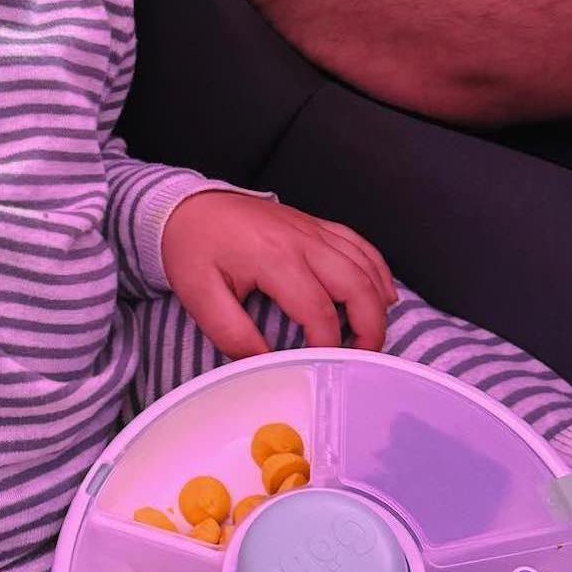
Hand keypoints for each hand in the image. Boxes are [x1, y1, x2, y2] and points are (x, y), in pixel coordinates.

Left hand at [160, 192, 396, 355]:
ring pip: (365, 265)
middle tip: (363, 359)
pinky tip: (383, 294)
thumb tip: (265, 364)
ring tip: (371, 336)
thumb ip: (232, 334)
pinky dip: (377, 270)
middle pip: (357, 286)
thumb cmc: (192, 248)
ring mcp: (313, 229)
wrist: (187, 204)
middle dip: (370, 328)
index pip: (319, 312)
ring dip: (377, 303)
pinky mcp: (315, 224)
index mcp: (274, 258)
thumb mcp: (199, 295)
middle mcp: (303, 240)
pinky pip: (360, 244)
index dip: (327, 346)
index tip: (322, 367)